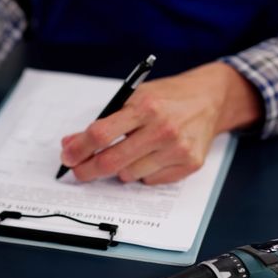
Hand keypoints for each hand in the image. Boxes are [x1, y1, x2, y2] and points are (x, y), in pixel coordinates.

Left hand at [60, 61, 261, 183]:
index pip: (101, 134)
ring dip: (120, 169)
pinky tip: (151, 156)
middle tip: (79, 171)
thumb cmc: (167, 97)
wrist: (210, 98)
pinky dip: (143, 172)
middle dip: (88, 170)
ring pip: (129, 175)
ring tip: (128, 153)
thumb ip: (104, 121)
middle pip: (112, 161)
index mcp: (146, 107)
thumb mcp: (134, 98)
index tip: (67, 157)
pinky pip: (150, 181)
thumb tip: (71, 144)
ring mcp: (178, 149)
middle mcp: (163, 129)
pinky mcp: (189, 164)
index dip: (79, 149)